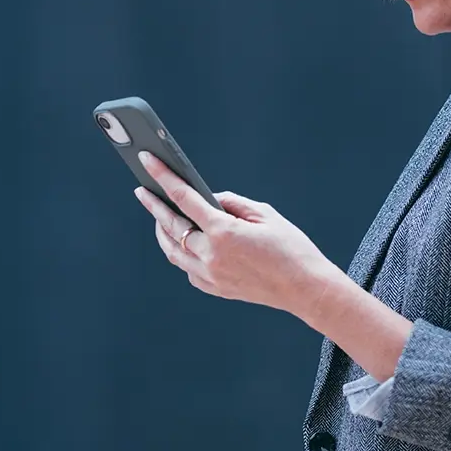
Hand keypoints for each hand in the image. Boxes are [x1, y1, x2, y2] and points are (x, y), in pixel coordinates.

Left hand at [132, 152, 350, 317]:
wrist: (306, 288)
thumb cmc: (291, 249)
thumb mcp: (265, 214)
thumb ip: (232, 203)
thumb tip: (209, 200)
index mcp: (223, 232)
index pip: (184, 198)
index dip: (163, 177)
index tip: (147, 161)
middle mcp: (211, 255)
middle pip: (171, 226)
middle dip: (154, 205)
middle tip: (143, 190)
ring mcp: (210, 276)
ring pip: (173, 251)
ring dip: (163, 231)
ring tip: (159, 216)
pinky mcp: (215, 289)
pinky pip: (188, 269)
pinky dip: (182, 253)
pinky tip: (184, 242)